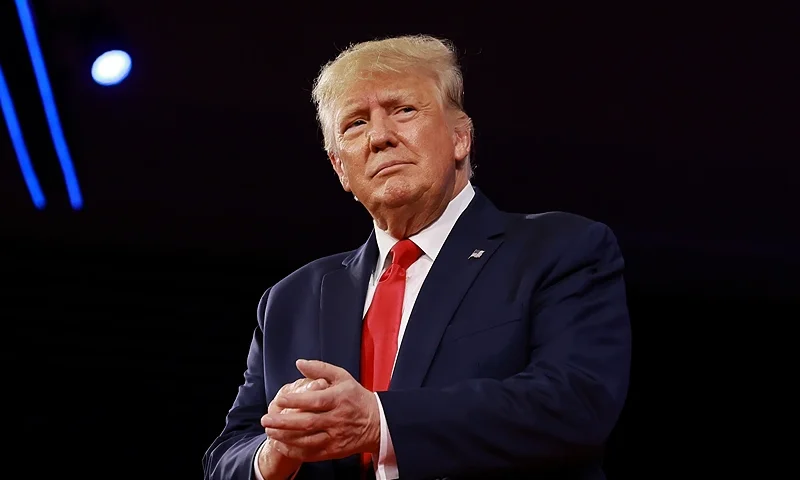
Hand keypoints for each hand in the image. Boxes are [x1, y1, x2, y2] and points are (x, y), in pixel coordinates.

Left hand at [260, 359, 380, 462]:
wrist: (377, 422)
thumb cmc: (356, 397)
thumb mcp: (343, 377)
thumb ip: (320, 369)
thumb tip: (299, 363)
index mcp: (339, 399)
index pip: (315, 401)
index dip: (295, 401)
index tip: (279, 400)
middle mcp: (336, 419)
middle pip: (307, 423)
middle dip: (283, 422)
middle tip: (265, 419)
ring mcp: (335, 437)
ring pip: (307, 441)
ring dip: (285, 438)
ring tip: (269, 432)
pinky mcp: (334, 451)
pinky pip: (311, 454)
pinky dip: (294, 451)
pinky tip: (281, 445)